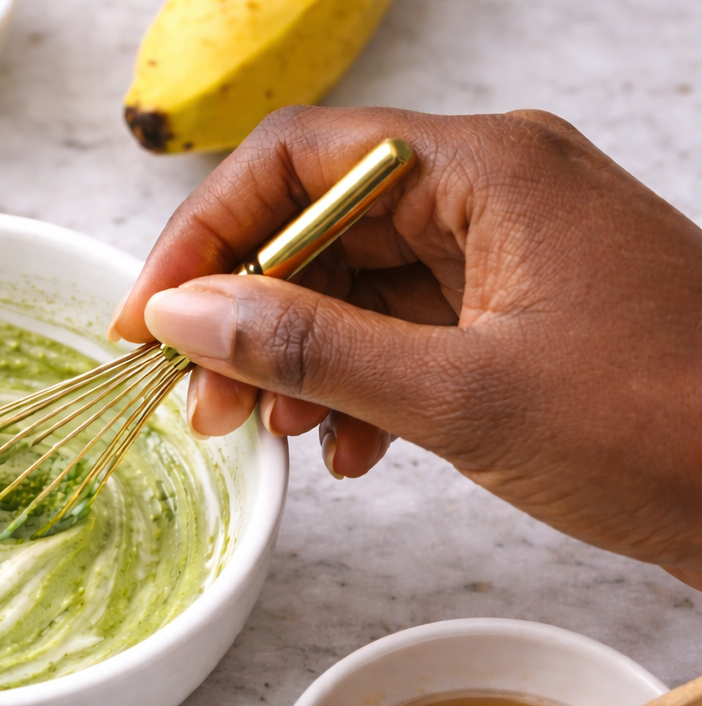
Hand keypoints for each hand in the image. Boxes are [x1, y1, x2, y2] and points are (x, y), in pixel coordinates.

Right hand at [110, 106, 701, 581]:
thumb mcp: (461, 396)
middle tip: (206, 403)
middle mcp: (494, 189)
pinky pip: (404, 328)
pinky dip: (359, 385)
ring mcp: (510, 251)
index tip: (152, 320)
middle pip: (319, 221)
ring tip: (277, 435)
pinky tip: (353, 450)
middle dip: (249, 315)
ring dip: (300, 360)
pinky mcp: (520, 311)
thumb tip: (187, 314)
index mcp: (487, 169)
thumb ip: (311, 347)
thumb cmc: (665, 432)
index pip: (298, 158)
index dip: (205, 234)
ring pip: (355, 282)